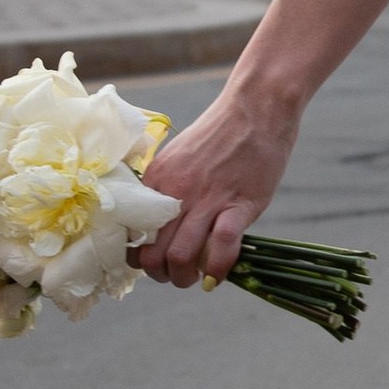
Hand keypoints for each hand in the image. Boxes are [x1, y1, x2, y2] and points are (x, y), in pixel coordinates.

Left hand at [130, 70, 300, 288]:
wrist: (256, 108)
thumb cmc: (220, 133)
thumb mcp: (179, 157)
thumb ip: (166, 188)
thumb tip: (160, 222)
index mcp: (158, 181)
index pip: (132, 233)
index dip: (138, 257)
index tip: (151, 260)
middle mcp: (176, 192)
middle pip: (153, 253)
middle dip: (160, 275)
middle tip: (174, 275)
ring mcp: (208, 199)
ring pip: (181, 256)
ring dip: (185, 278)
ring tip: (194, 279)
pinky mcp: (239, 204)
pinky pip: (221, 247)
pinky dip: (217, 270)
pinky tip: (217, 278)